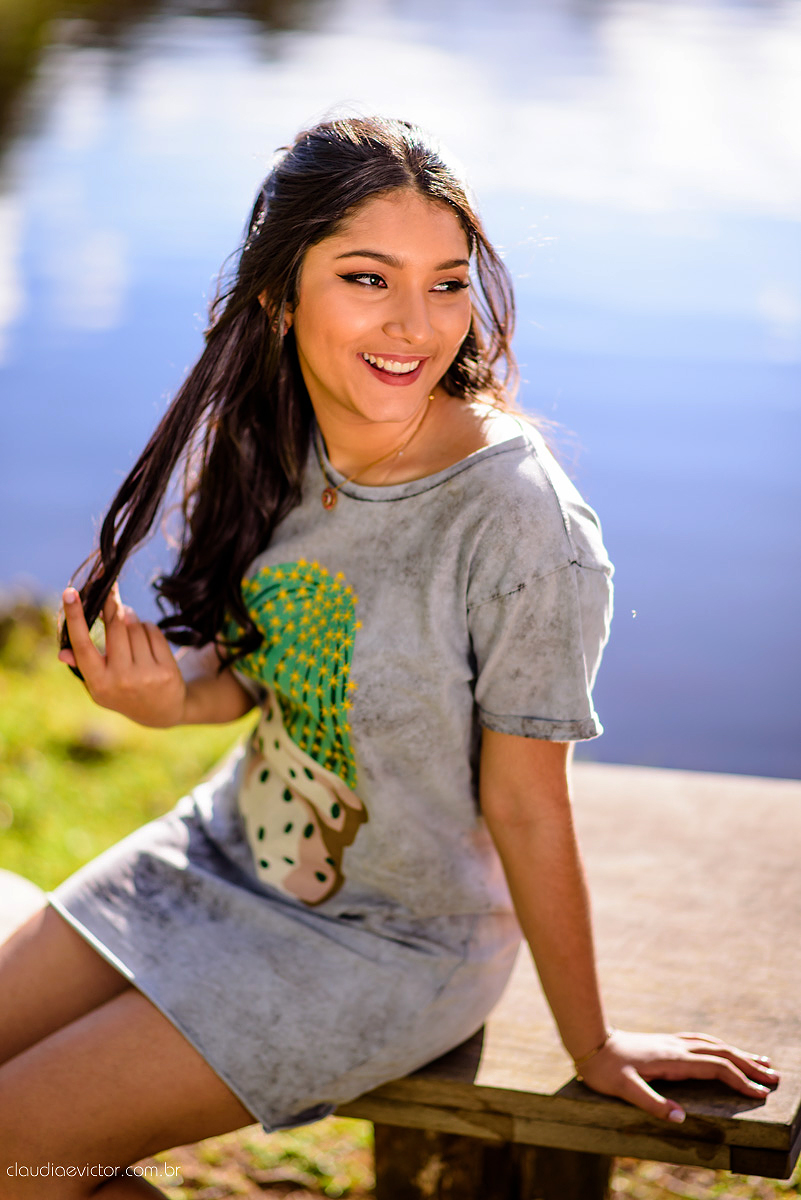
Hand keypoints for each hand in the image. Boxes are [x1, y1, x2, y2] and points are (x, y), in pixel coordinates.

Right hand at [58, 583, 187, 727]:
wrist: (161, 712)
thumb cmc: (122, 691)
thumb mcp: (99, 685)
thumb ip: (82, 666)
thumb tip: (62, 653)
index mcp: (98, 683)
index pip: (82, 645)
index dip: (75, 618)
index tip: (70, 593)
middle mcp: (121, 680)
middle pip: (115, 627)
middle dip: (113, 607)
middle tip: (112, 593)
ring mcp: (146, 676)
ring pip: (136, 627)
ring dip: (132, 619)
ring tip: (130, 624)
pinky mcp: (166, 670)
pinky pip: (153, 632)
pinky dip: (147, 628)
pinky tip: (146, 636)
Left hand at [577, 1029, 779, 1122]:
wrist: (589, 1041)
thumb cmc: (605, 1068)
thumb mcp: (624, 1089)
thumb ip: (651, 1103)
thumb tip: (681, 1118)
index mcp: (673, 1060)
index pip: (715, 1068)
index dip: (740, 1080)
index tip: (760, 1093)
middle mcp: (677, 1047)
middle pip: (721, 1053)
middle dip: (749, 1065)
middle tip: (774, 1077)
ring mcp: (672, 1042)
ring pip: (713, 1045)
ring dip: (738, 1053)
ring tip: (760, 1061)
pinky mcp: (666, 1042)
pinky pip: (702, 1042)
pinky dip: (720, 1047)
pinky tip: (723, 1050)